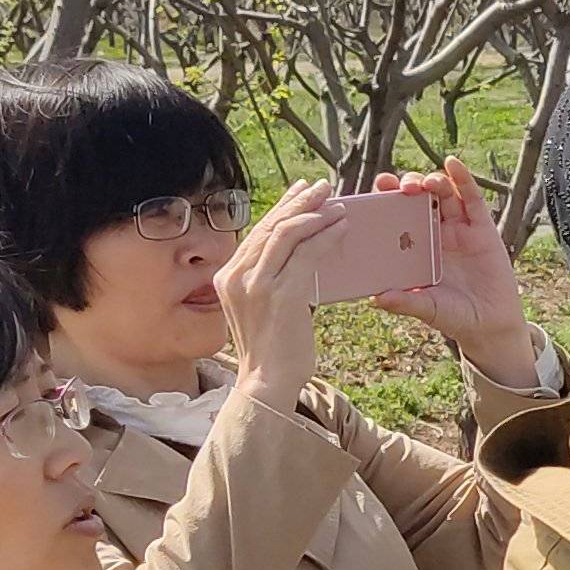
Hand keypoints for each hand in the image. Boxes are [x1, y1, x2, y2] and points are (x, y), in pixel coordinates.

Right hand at [217, 179, 340, 407]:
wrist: (267, 382)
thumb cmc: (272, 348)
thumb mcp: (260, 307)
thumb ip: (268, 280)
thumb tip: (294, 254)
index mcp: (228, 276)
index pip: (258, 232)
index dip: (282, 207)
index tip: (302, 191)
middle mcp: (236, 276)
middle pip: (271, 226)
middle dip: (300, 202)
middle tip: (324, 187)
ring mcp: (256, 285)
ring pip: (288, 234)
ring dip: (316, 215)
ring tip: (338, 205)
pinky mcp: (281, 295)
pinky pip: (307, 255)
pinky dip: (326, 237)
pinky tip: (342, 228)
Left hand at [368, 156, 547, 389]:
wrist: (490, 325)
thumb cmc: (454, 317)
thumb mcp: (427, 309)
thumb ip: (406, 302)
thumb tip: (377, 298)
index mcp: (415, 248)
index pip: (396, 216)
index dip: (386, 200)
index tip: (377, 189)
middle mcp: (435, 233)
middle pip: (418, 198)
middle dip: (408, 186)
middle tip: (400, 188)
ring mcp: (459, 228)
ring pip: (443, 194)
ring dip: (433, 181)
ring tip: (426, 183)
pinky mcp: (483, 228)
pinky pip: (472, 198)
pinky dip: (463, 179)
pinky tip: (453, 164)